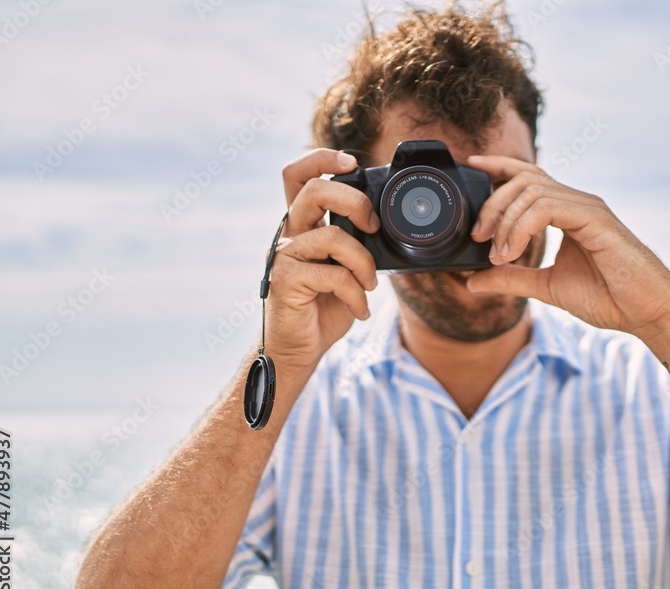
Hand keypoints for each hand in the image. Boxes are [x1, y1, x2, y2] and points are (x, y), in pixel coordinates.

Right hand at [262, 149, 379, 370]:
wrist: (300, 349)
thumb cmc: (325, 307)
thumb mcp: (348, 268)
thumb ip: (357, 243)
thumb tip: (384, 223)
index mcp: (304, 225)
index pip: (299, 176)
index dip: (321, 158)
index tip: (352, 162)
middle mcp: (290, 234)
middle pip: (314, 190)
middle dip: (354, 201)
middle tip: (373, 226)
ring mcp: (285, 256)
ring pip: (333, 237)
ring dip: (364, 263)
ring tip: (369, 285)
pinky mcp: (286, 281)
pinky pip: (334, 275)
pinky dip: (356, 294)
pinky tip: (359, 309)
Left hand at [465, 155, 669, 339]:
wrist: (647, 312)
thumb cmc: (609, 297)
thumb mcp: (546, 287)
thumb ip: (512, 279)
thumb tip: (472, 281)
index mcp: (568, 211)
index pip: (529, 176)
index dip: (499, 165)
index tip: (473, 166)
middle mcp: (577, 202)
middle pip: (523, 179)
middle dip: (492, 204)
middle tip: (478, 238)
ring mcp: (587, 207)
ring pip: (532, 191)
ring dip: (505, 222)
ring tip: (499, 256)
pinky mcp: (595, 218)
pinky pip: (547, 207)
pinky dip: (522, 228)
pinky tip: (514, 252)